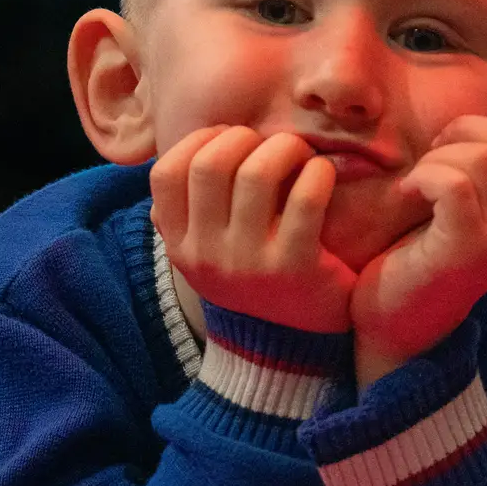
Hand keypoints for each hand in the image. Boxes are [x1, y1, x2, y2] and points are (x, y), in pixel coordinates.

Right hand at [151, 125, 355, 334]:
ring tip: (299, 154)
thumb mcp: (203, 254)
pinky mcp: (294, 267)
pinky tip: (321, 175)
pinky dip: (317, 173)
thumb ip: (188, 211)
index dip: (198, 141)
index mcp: (180, 246)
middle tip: (268, 145)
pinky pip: (304, 199)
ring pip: (256, 174)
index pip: (165, 174)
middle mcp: (206, 255)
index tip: (228, 139)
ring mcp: (249, 263)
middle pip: (209, 165)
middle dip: (243, 137)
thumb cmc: (249, 280)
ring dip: (283, 148)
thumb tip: (189, 150)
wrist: (288, 348)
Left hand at [349, 116, 486, 387]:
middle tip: (433, 157)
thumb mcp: (464, 212)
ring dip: (438, 158)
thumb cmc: (420, 259)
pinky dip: (424, 177)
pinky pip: (454, 185)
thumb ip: (482, 176)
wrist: (397, 327)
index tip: (452, 149)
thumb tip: (483, 125)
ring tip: (417, 182)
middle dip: (467, 132)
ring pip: (482, 158)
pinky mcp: (465, 248)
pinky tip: (408, 194)